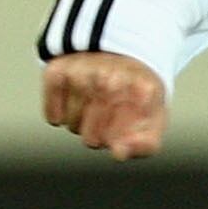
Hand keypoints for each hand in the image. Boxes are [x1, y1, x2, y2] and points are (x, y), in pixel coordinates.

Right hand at [42, 52, 167, 159]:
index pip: (119, 141)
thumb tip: (119, 153)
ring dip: (81, 123)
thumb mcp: (154, 119)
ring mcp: (83, 72)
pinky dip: (59, 117)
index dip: (119, 142)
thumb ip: (146, 144)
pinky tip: (73, 103)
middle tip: (109, 116)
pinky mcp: (57, 70)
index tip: (127, 128)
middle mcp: (112, 78)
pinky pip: (53, 116)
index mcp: (142, 90)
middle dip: (99, 135)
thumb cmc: (137, 95)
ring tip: (93, 105)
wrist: (117, 54)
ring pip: (73, 126)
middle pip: (92, 138)